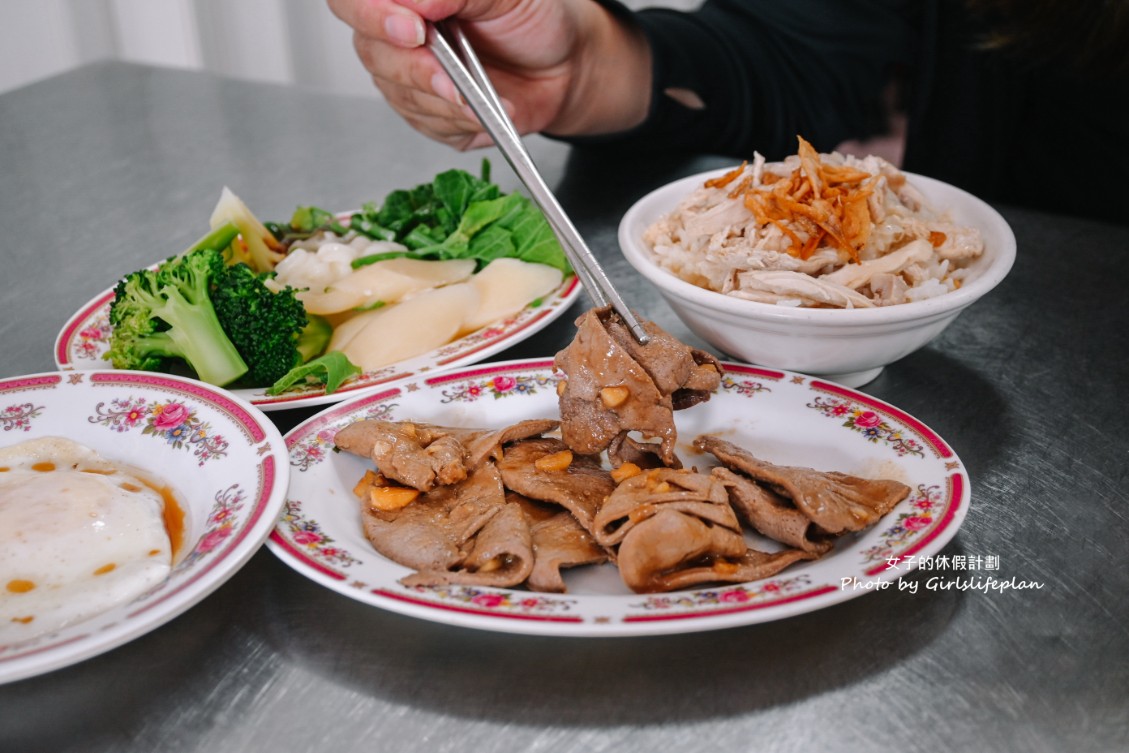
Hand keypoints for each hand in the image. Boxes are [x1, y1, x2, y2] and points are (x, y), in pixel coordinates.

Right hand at [327, 0, 651, 149]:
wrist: (565, 66)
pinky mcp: (429, 115)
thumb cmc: (533, 20)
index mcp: (409, 0)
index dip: (373, 16)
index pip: (357, 2)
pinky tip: (486, 113)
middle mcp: (399, 35)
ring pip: (400, 94)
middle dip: (414, 70)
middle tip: (448, 77)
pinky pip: (428, 125)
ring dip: (445, 101)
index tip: (412, 29)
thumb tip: (417, 3)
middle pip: (373, 53)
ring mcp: (410, 77)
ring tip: (485, 97)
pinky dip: (461, 122)